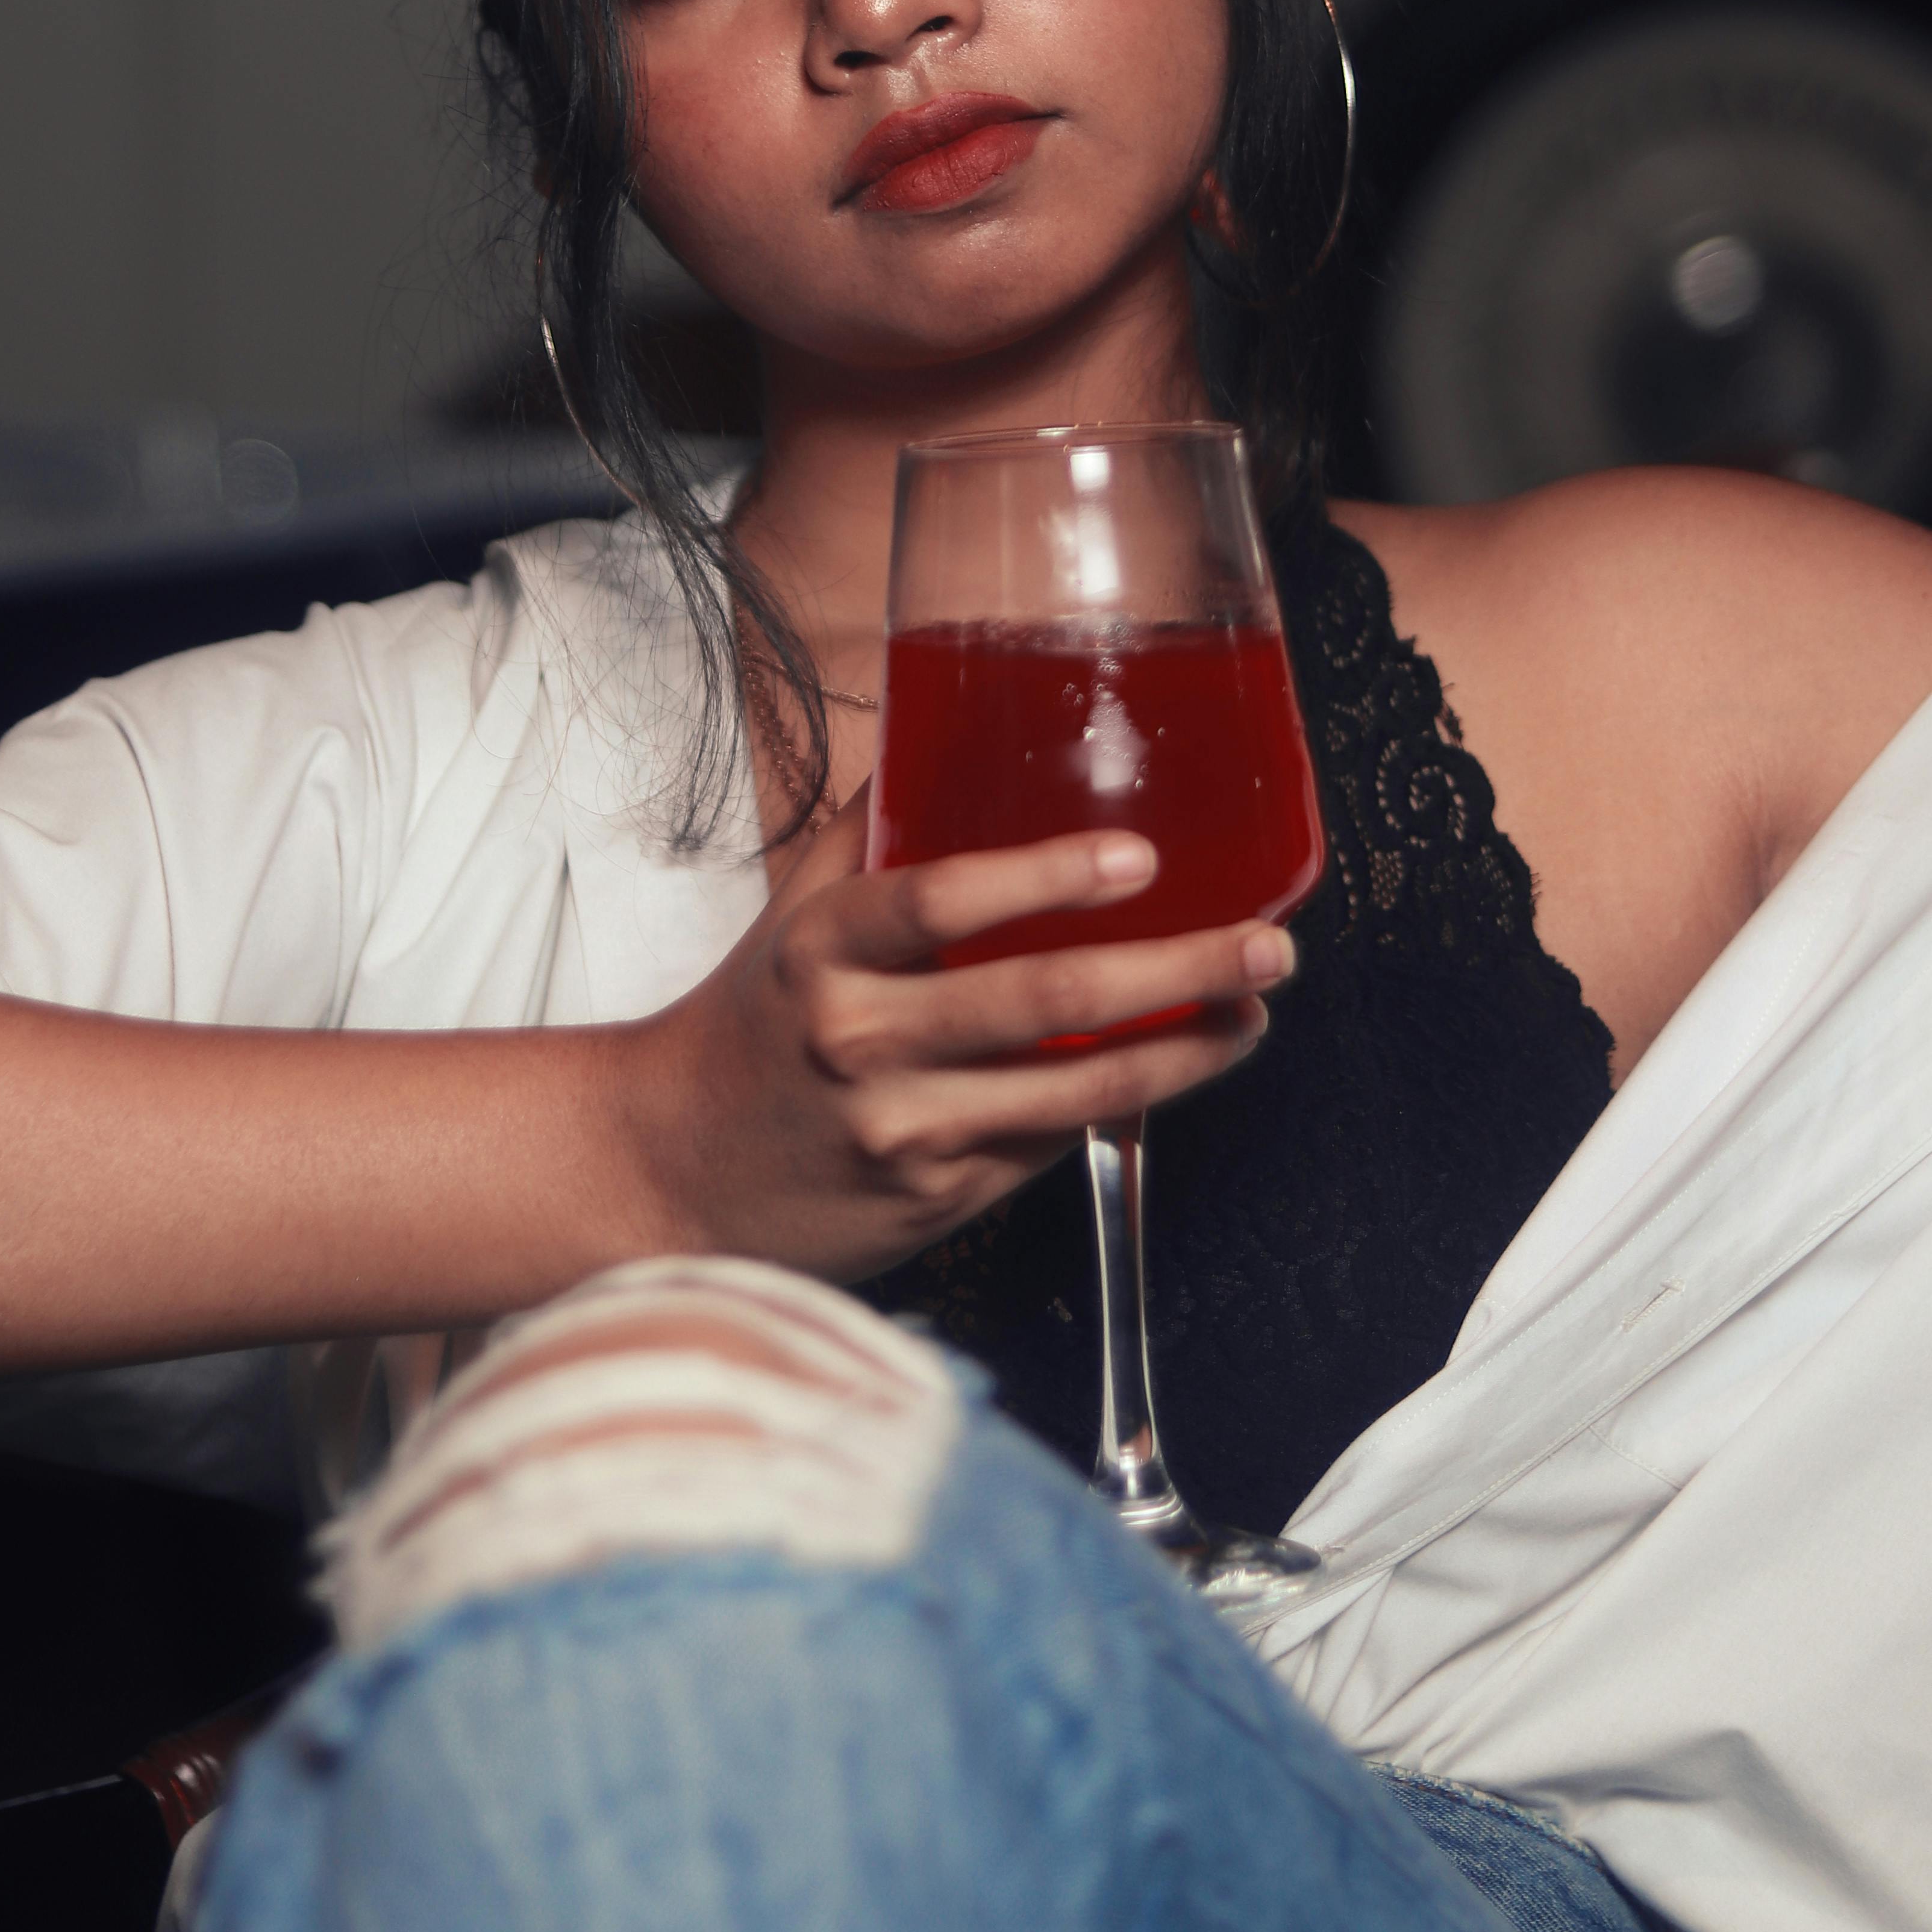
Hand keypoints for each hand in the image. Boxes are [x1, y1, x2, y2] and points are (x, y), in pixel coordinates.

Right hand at [617, 794, 1294, 1280]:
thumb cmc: (744, 1028)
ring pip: (1076, 1093)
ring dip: (1186, 1051)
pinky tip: (1186, 1063)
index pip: (939, 901)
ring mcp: (906, 1131)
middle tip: (1263, 945)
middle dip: (1174, 972)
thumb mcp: (786, 917)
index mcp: (823, 952)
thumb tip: (942, 731)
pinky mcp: (939, 1200)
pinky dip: (1130, 1104)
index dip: (1044, 877)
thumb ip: (868, 831)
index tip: (1137, 857)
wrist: (667, 1173)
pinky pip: (1054, 1145)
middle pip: (1042, 1004)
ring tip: (1255, 1009)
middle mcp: (863, 1041)